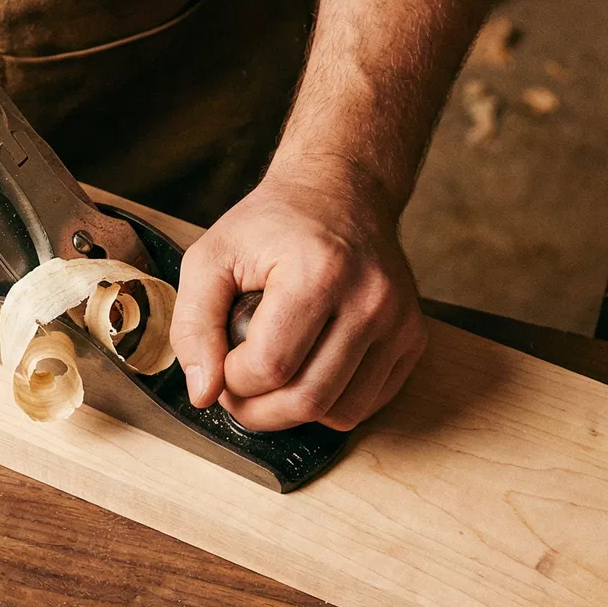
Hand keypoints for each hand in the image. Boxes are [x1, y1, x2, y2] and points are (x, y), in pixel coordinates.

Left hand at [172, 157, 427, 431]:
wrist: (341, 192)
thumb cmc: (272, 224)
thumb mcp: (211, 257)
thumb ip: (193, 325)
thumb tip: (203, 393)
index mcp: (319, 271)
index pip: (269, 367)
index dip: (232, 381)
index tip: (222, 360)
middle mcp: (370, 298)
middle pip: (307, 400)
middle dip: (258, 410)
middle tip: (237, 389)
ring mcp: (400, 321)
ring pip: (340, 414)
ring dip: (294, 412)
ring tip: (272, 378)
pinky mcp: (413, 339)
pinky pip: (366, 405)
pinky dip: (329, 404)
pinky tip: (308, 370)